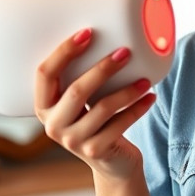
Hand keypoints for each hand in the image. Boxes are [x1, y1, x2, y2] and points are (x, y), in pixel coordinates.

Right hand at [34, 28, 156, 180]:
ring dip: (128, 90)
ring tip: (146, 80)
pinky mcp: (95, 151)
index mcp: (44, 106)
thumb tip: (111, 38)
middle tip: (125, 52)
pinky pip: (120, 124)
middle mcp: (53, 125)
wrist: (111, 163)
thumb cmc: (97, 121)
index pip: (45, 74)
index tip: (87, 32)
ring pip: (103, 107)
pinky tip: (151, 97)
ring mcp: (73, 141)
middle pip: (76, 90)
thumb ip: (84, 79)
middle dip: (103, 68)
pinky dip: (138, 109)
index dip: (64, 51)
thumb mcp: (83, 103)